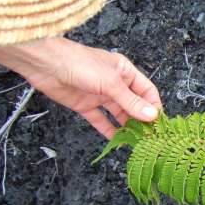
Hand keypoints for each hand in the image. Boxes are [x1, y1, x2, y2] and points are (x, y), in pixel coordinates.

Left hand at [0, 37, 162, 138]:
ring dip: (125, 126)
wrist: (45, 64)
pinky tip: (115, 140)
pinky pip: (100, 120)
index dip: (153, 106)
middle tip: (148, 136)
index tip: (158, 122)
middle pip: (133, 104)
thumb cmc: (79, 63)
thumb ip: (130, 101)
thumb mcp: (110, 83)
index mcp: (124, 72)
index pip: (146, 91)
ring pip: (117, 114)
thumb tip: (152, 115)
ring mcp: (99, 95)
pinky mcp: (85, 105)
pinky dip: (108, 130)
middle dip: (140, 119)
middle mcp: (114, 83)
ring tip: (134, 141)